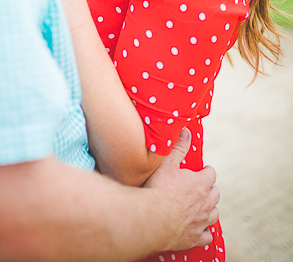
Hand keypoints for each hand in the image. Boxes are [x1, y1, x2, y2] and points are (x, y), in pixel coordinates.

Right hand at [144, 128, 219, 250]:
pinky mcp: (196, 236)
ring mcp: (203, 220)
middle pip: (215, 194)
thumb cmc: (159, 189)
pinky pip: (207, 234)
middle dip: (209, 189)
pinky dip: (205, 231)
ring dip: (210, 209)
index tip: (201, 170)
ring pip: (214, 214)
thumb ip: (178, 148)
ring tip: (201, 207)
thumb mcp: (167, 163)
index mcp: (201, 183)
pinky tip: (200, 229)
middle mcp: (206, 202)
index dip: (206, 171)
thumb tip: (187, 132)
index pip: (211, 173)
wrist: (154, 218)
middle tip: (200, 188)